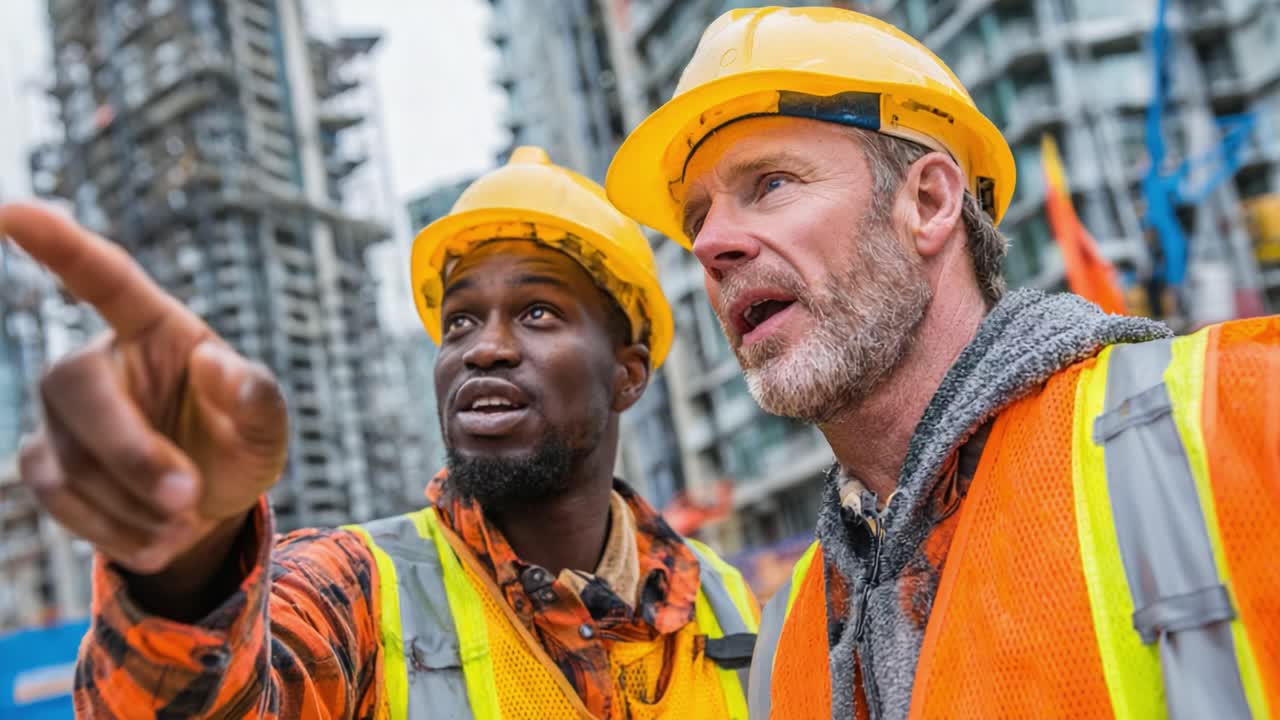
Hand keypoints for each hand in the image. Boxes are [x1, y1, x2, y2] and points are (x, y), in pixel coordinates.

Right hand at [1, 202, 287, 576]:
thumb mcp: (266, 426)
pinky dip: (114, 531)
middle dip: (131, 454)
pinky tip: (160, 541)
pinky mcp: (43, 463)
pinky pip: (59, 500)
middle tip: (188, 498)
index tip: (11, 211)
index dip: (59, 245)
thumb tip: (219, 365)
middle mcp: (96, 360)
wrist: (209, 503)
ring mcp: (61, 415)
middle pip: (76, 389)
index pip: (103, 277)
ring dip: (134, 505)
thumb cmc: (237, 442)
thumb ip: (256, 397)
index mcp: (155, 328)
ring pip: (68, 460)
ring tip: (188, 521)